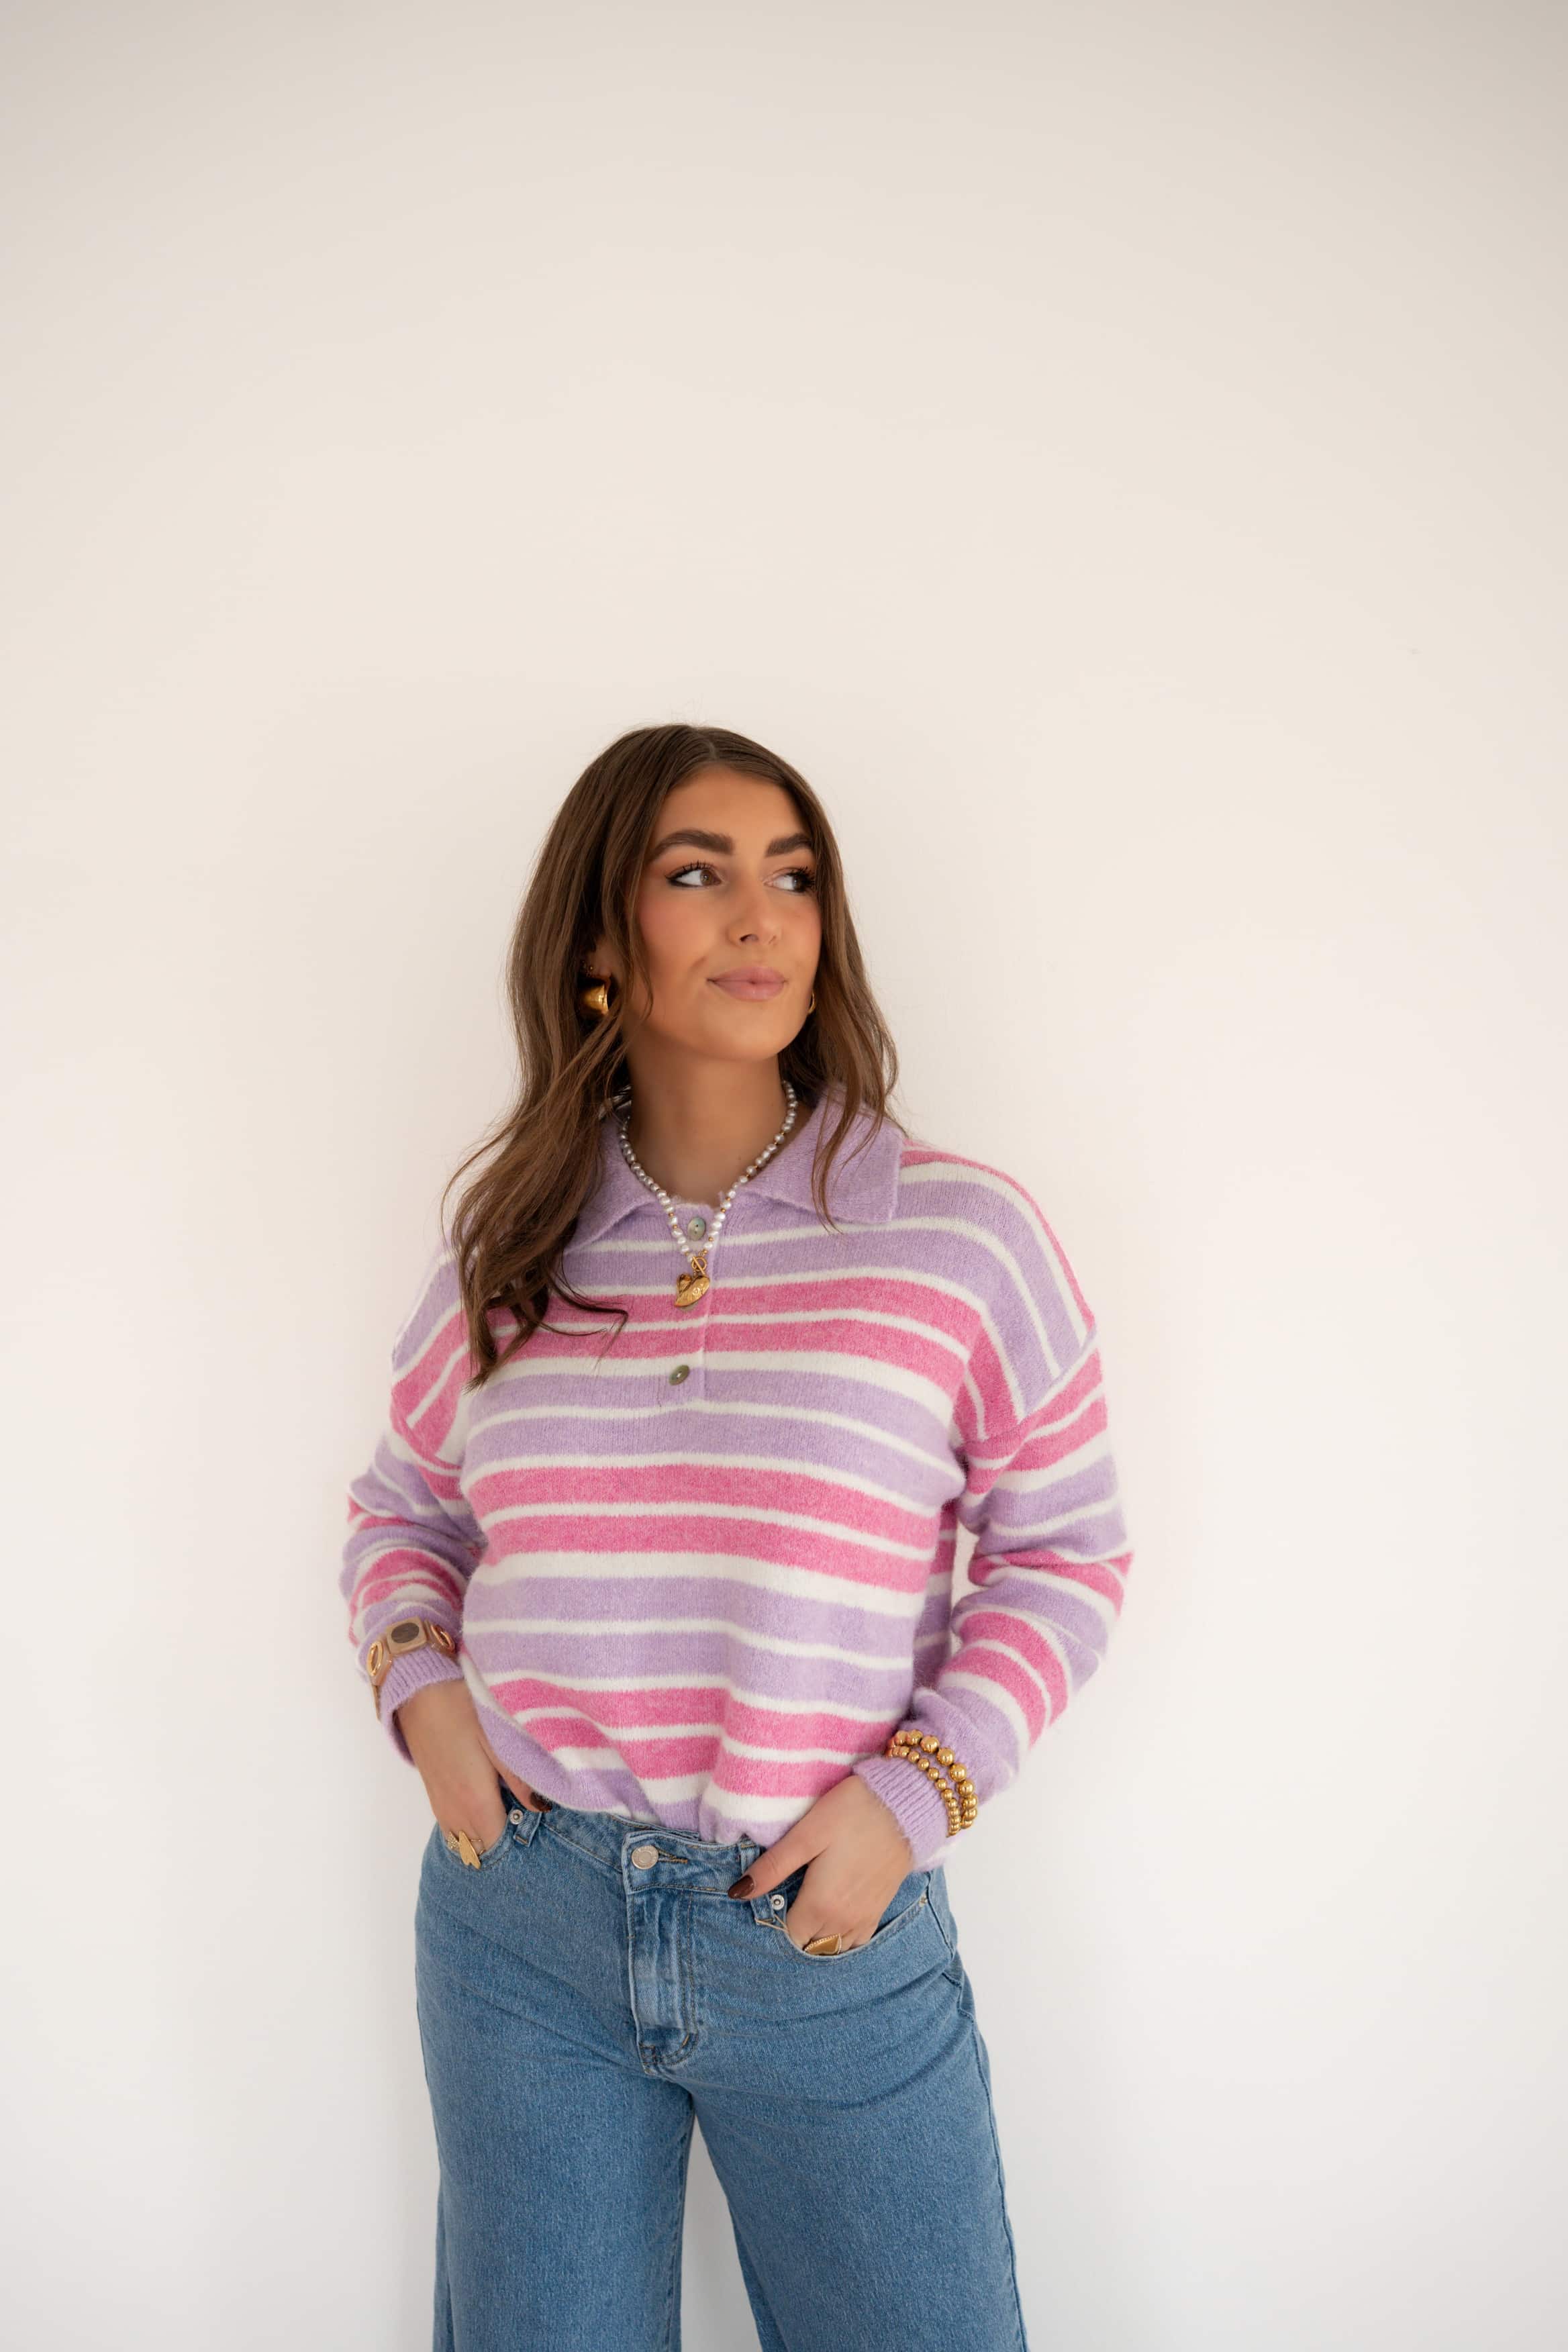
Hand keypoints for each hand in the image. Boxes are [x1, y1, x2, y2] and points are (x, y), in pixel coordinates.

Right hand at [397, 1678, 548, 1853]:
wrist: (417, 1691)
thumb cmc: (461, 1709)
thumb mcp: (497, 1737)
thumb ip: (519, 1777)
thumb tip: (542, 1808)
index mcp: (474, 1800)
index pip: (498, 1844)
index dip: (518, 1843)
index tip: (537, 1830)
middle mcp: (454, 1810)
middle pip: (480, 1848)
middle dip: (503, 1844)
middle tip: (526, 1823)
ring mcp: (440, 1803)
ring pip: (464, 1841)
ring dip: (484, 1838)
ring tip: (509, 1817)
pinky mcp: (433, 1793)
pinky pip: (452, 1828)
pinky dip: (469, 1829)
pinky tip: (485, 1809)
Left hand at [727, 1774, 913, 1950]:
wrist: (905, 1806)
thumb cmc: (852, 1814)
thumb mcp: (806, 1835)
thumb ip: (773, 1867)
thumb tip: (737, 1893)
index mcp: (820, 1906)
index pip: (787, 1936)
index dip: (775, 1920)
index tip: (771, 1897)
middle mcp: (843, 1922)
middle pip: (808, 1944)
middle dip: (794, 1929)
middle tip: (786, 1897)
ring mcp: (864, 1919)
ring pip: (831, 1946)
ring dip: (817, 1936)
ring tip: (806, 1905)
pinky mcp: (879, 1910)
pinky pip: (854, 1940)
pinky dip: (839, 1935)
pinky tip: (832, 1912)